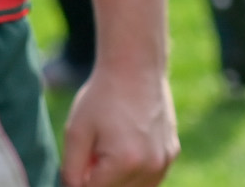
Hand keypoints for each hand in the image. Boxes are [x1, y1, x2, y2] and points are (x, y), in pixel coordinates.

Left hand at [61, 66, 177, 186]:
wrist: (135, 69)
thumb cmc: (102, 97)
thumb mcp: (76, 131)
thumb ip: (72, 168)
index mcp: (125, 162)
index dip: (80, 181)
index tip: (77, 163)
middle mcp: (152, 168)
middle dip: (99, 179)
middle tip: (91, 150)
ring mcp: (165, 163)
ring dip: (117, 178)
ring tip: (106, 145)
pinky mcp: (171, 155)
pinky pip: (150, 178)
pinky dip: (133, 172)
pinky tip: (122, 145)